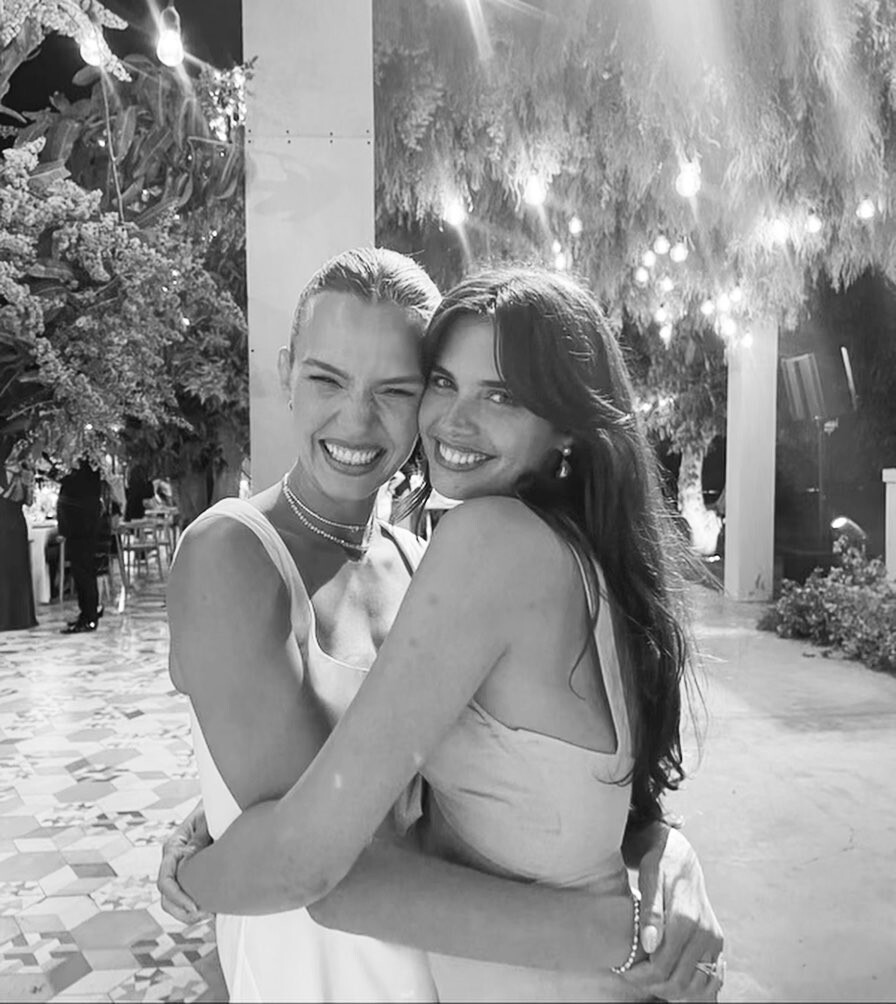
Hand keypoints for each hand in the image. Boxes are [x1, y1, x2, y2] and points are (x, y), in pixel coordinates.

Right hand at [157, 807, 213, 924]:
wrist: (221, 804)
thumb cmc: (215, 808)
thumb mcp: (207, 819)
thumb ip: (198, 838)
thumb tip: (190, 856)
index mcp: (173, 847)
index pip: (165, 881)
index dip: (178, 897)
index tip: (196, 908)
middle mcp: (173, 861)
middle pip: (166, 897)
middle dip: (183, 912)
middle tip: (208, 916)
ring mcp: (181, 868)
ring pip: (174, 901)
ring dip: (188, 913)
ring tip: (211, 915)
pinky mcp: (192, 872)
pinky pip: (188, 894)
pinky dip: (196, 906)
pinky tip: (214, 910)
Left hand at [623, 826, 724, 1001]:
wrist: (681, 859)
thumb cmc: (659, 867)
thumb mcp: (649, 879)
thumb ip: (650, 913)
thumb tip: (650, 945)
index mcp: (685, 918)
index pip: (663, 965)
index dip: (641, 975)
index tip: (624, 972)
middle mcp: (705, 932)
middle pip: (679, 979)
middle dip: (653, 985)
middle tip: (633, 978)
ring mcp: (714, 939)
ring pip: (696, 985)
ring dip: (672, 990)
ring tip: (649, 980)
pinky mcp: (717, 942)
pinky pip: (711, 978)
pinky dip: (692, 988)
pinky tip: (671, 981)